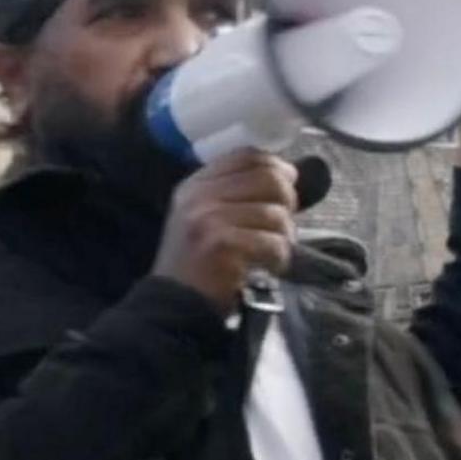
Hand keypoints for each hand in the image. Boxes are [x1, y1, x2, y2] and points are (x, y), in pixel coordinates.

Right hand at [155, 149, 296, 305]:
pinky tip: (268, 268)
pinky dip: (279, 258)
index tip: (288, 184)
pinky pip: (274, 243)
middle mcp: (199, 197)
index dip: (276, 166)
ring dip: (284, 238)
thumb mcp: (203, 217)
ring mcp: (208, 219)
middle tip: (281, 225)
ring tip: (271, 252)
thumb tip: (287, 175)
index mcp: (195, 185)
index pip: (246, 155)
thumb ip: (234, 193)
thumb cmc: (196, 263)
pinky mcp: (223, 245)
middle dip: (288, 202)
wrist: (172, 304)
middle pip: (268, 178)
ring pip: (276, 214)